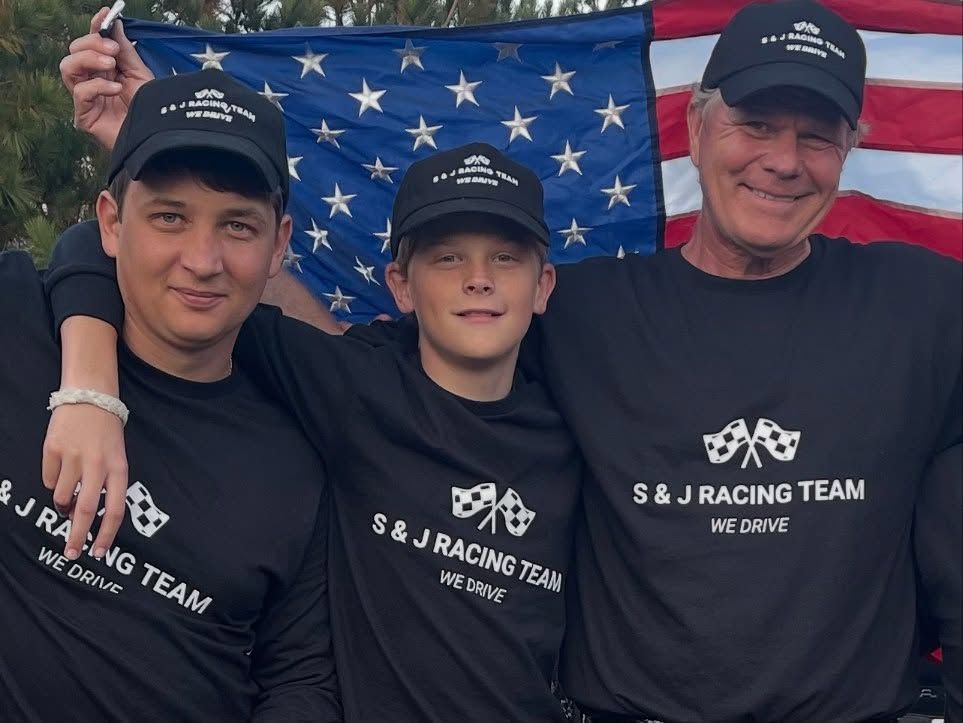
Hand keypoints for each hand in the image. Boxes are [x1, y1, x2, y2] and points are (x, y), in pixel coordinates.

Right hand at [42, 404, 128, 560]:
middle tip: (72, 553)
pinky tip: (61, 467)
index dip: (106, 534)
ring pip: (62, 497)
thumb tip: (85, 514)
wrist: (90, 397)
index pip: (116, 509)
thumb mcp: (117, 456)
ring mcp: (73, 457)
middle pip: (86, 510)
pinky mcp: (53, 450)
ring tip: (68, 495)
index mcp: (119, 467)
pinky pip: (49, 479)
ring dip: (63, 505)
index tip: (99, 552)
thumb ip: (107, 483)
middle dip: (78, 536)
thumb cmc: (106, 431)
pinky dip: (53, 481)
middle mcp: (97, 464)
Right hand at [59, 6, 153, 150]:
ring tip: (111, 65)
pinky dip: (98, 86)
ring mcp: (86, 99)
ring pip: (67, 67)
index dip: (96, 28)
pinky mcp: (84, 117)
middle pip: (74, 52)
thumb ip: (126, 51)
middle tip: (112, 50)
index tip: (105, 14)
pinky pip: (80, 93)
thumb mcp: (141, 75)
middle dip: (91, 44)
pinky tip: (115, 89)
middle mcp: (91, 81)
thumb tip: (114, 23)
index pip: (91, 44)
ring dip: (88, 60)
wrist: (157, 141)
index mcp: (104, 70)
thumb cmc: (150, 113)